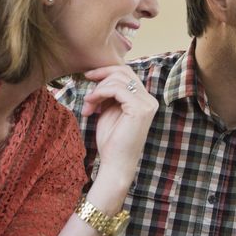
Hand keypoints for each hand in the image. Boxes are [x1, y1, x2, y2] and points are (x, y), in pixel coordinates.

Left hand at [80, 66, 156, 183]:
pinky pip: (116, 89)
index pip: (127, 74)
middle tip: (86, 91)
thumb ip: (109, 94)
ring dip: (97, 89)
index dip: (106, 71)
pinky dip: (100, 93)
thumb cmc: (111, 141)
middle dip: (101, 77)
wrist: (115, 163)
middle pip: (124, 72)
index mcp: (144, 99)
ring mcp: (147, 103)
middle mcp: (149, 99)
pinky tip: (91, 104)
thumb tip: (100, 76)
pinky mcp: (139, 109)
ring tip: (88, 105)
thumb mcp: (109, 110)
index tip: (88, 76)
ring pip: (118, 79)